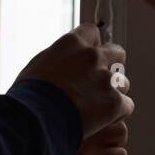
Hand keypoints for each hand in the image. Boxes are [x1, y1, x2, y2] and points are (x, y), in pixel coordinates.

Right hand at [15, 23, 133, 137]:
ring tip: (95, 108)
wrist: (33, 121)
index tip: (89, 56)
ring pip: (123, 83)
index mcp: (72, 43)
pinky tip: (102, 121)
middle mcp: (92, 56)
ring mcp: (105, 79)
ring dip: (112, 93)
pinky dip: (116, 114)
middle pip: (117, 53)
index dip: (93, 46)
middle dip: (112, 65)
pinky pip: (126, 105)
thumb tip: (66, 59)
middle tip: (100, 82)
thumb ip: (59, 57)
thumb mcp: (38, 66)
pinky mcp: (114, 102)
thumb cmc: (28, 97)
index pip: (93, 32)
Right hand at [18, 120, 128, 154]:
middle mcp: (84, 137)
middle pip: (121, 131)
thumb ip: (61, 111)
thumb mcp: (42, 120)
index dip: (112, 119)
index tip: (104, 126)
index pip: (112, 111)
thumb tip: (72, 100)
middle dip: (117, 140)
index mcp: (76, 118)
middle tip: (106, 146)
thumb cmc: (25, 143)